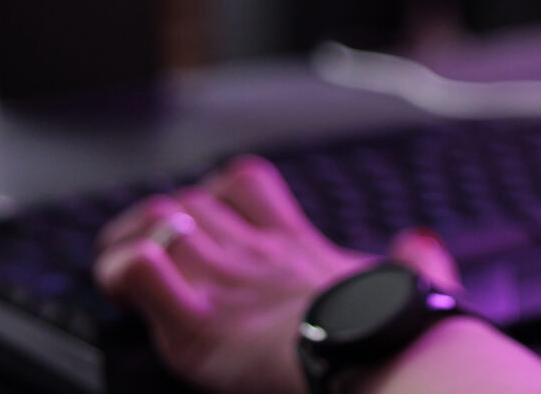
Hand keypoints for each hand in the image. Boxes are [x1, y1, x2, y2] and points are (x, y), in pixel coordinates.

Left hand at [95, 156, 391, 393]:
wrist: (386, 358)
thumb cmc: (400, 331)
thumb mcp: (411, 284)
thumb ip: (413, 260)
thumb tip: (420, 242)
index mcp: (297, 246)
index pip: (245, 181)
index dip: (215, 194)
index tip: (206, 225)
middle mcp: (257, 254)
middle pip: (189, 199)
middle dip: (160, 222)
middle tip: (149, 257)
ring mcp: (225, 283)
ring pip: (155, 220)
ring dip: (127, 241)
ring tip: (121, 271)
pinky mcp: (199, 324)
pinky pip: (138, 270)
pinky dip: (120, 273)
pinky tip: (123, 291)